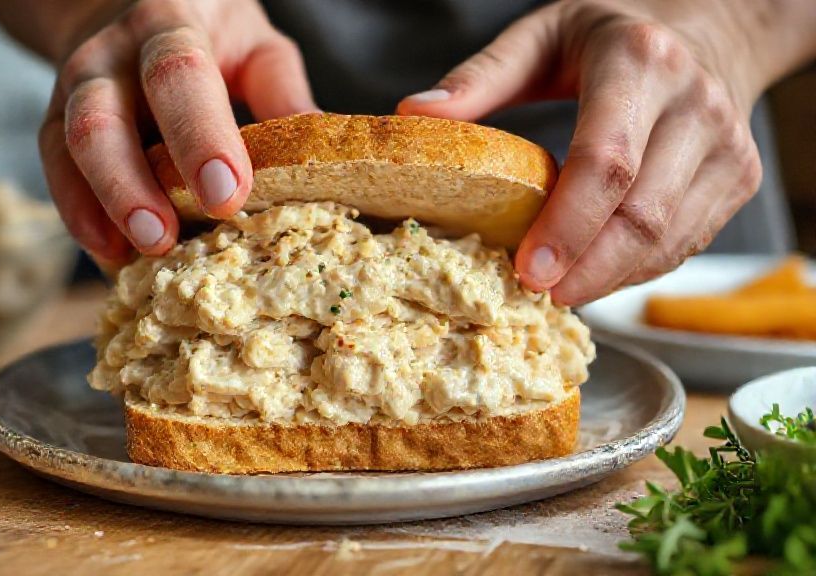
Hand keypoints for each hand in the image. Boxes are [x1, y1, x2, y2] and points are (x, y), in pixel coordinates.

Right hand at [39, 0, 315, 264]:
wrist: (123, 2)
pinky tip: (111, 255)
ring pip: (70, 146)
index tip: (228, 194)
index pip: (179, 75)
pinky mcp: (56, 124)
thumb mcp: (254, 46)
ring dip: (102, 206)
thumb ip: (281, 93)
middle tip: (164, 237)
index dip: (200, 136)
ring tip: (138, 253)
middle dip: (131, 183)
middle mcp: (110, 54)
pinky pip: (56, 171)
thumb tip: (322, 162)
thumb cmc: (208, 35)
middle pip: (104, 116)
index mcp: (169, 24)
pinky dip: (81, 216)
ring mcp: (74, 89)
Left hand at [397, 0, 792, 304]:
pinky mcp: (738, 180)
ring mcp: (727, 147)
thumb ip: (480, 76)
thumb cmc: (610, 36)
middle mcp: (696, 105)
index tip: (528, 269)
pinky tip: (594, 273)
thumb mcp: (541, 36)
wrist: (709, 30)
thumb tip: (415, 114)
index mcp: (640, 63)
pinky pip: (683, 245)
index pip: (606, 161)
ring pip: (667, 241)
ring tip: (558, 290)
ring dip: (608, 279)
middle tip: (534, 294)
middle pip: (641, 215)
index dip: (567, 225)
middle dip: (585, 269)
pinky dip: (635, 271)